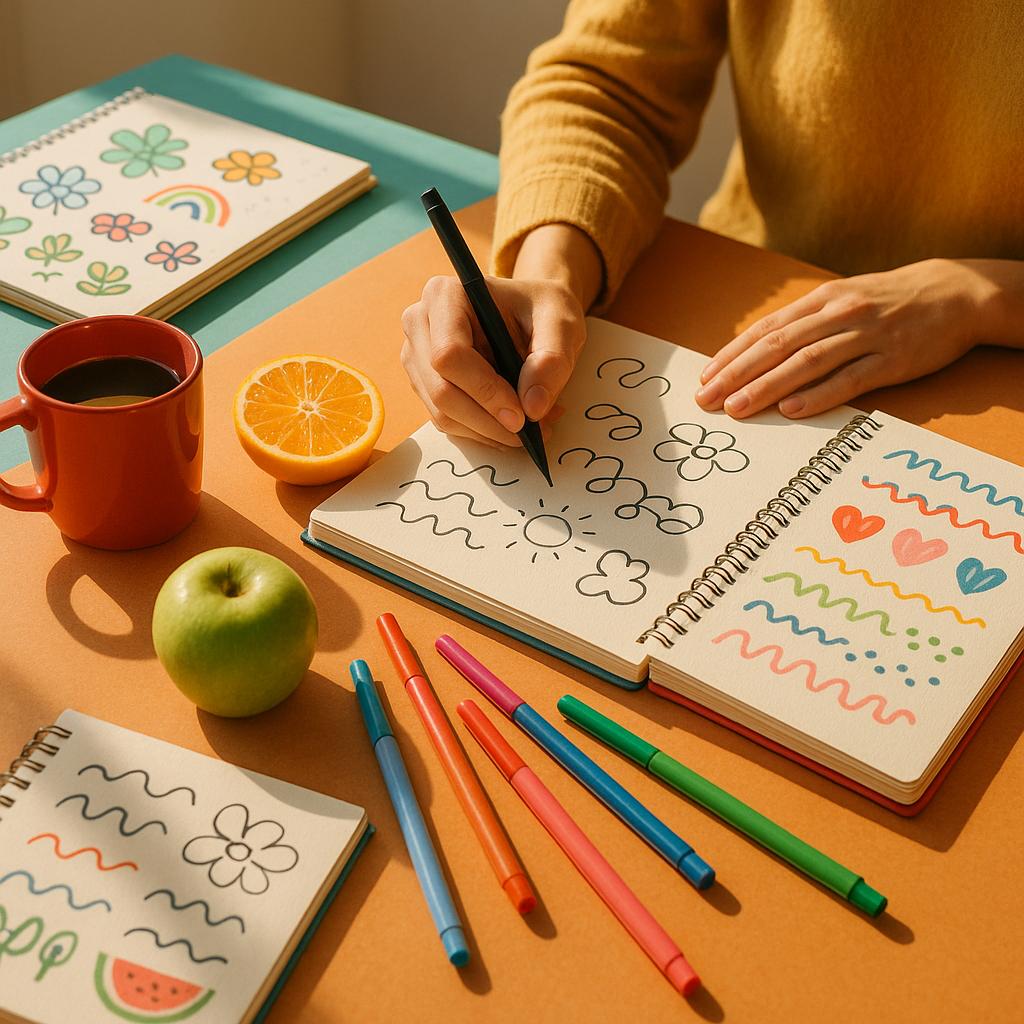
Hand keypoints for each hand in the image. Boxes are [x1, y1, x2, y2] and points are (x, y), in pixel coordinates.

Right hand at [401, 223, 602, 447]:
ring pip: (442, 413)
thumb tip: (533, 407)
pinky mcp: (425, 383)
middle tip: (531, 432)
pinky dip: (482, 432)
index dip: (485, 391)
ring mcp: (417, 356)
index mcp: (445, 296)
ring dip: (488, 432)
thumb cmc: (542, 308)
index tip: (522, 415)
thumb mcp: (562, 323)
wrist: (533, 313)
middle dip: (488, 421)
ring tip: (532, 428)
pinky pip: (447, 421)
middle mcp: (421, 324)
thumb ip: (552, 360)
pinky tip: (512, 425)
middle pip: (441, 390)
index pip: (450, 354)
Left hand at [694, 259, 1007, 418]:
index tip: (705, 378)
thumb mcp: (843, 299)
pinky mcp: (894, 361)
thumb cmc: (888, 302)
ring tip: (737, 408)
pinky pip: (850, 380)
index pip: (766, 330)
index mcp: (822, 300)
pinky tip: (791, 410)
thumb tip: (756, 350)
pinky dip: (818, 396)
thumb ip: (804, 323)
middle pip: (777, 347)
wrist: (957, 292)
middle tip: (706, 399)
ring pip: (807, 363)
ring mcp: (867, 337)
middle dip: (736, 374)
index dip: (732, 355)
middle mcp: (839, 315)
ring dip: (767, 387)